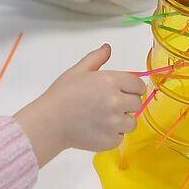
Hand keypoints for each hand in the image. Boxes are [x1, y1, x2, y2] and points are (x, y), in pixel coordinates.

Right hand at [14, 44, 144, 165]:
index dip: (133, 87)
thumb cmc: (62, 95)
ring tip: (105, 119)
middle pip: (137, 103)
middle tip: (111, 105)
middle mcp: (116, 101)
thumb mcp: (78, 71)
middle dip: (127, 103)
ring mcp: (114, 123)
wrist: (50, 122)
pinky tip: (99, 129)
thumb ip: (96, 58)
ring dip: (122, 121)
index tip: (124, 91)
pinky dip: (113, 135)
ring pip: (132, 122)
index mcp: (111, 81)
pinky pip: (121, 137)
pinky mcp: (110, 140)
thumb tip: (108, 48)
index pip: (138, 85)